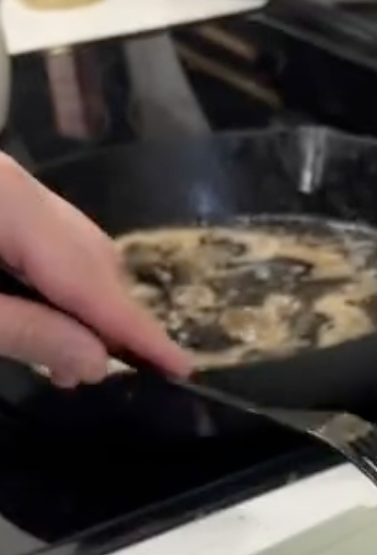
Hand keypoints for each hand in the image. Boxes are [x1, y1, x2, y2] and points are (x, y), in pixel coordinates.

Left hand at [0, 153, 190, 386]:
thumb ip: (26, 332)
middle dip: (105, 317)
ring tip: (62, 351)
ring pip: (70, 242)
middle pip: (90, 254)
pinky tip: (40, 309)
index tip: (181, 367)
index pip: (91, 279)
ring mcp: (4, 181)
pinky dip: (52, 276)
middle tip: (87, 373)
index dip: (136, 329)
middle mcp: (16, 181)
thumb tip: (94, 361)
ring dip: (81, 299)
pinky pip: (40, 232)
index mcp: (8, 200)